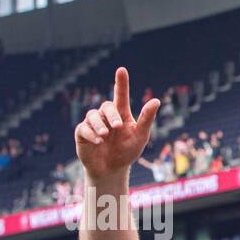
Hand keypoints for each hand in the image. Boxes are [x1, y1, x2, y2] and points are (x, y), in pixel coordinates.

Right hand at [75, 66, 159, 184]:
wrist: (112, 169)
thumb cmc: (127, 151)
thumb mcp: (140, 136)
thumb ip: (146, 119)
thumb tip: (156, 100)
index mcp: (121, 114)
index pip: (120, 95)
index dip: (121, 83)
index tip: (122, 70)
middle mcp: (106, 116)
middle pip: (107, 106)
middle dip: (112, 115)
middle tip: (118, 127)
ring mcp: (93, 123)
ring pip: (93, 115)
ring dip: (100, 125)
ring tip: (106, 135)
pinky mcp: (82, 133)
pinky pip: (84, 128)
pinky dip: (91, 133)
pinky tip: (99, 141)